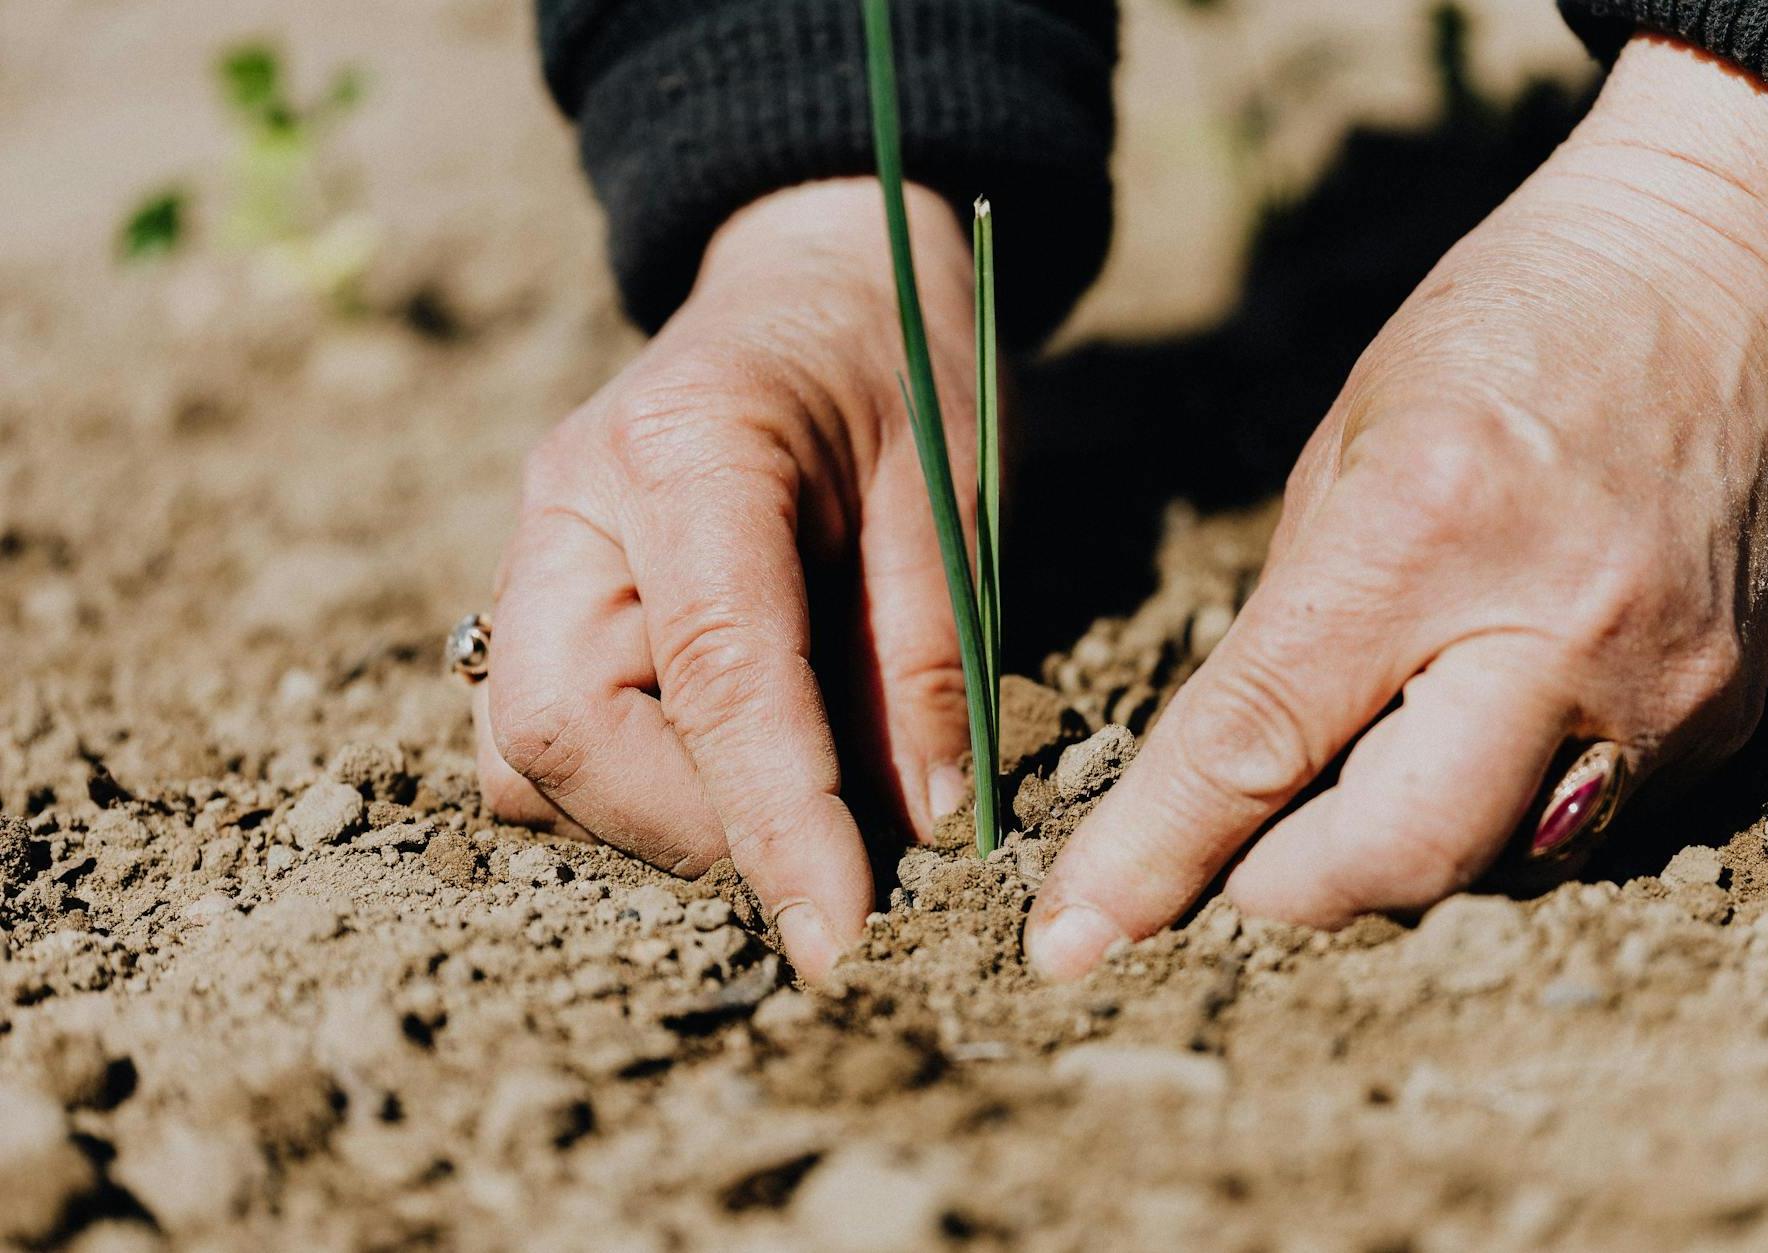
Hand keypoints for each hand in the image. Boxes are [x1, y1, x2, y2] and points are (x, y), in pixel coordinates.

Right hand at [473, 179, 979, 981]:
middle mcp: (570, 502)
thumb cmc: (897, 365)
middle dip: (691, 829)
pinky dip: (631, 780)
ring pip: (528, 752)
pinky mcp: (538, 593)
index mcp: (685, 449)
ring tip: (785, 787)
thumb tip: (923, 825)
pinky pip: (541, 733)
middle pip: (557, 732)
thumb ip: (929, 654)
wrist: (813, 279)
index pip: (714, 674)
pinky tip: (728, 750)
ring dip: (654, 813)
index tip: (840, 938)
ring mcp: (534, 548)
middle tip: (824, 847)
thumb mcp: (950, 488)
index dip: (776, 824)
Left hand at [1027, 34, 1767, 977]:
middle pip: (1396, 857)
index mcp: (1422, 533)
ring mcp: (1662, 686)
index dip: (1153, 856)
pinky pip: (1581, 820)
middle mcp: (1557, 631)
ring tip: (1370, 759)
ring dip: (1395, 848)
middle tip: (1238, 863)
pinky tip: (1481, 718)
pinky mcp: (1727, 712)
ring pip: (1492, 862)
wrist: (1727, 264)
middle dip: (1287, 889)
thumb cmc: (1511, 325)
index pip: (1257, 744)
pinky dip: (1499, 803)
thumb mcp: (1347, 445)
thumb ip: (1290, 621)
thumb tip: (1232, 770)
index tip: (1073, 938)